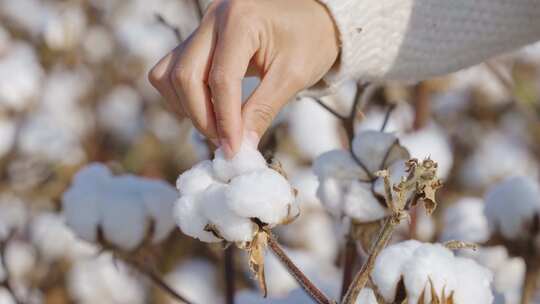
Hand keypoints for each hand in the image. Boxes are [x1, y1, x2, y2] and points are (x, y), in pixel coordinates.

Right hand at [148, 0, 338, 156]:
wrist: (314, 17)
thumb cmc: (311, 40)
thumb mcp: (294, 76)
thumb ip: (263, 110)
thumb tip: (239, 147)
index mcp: (242, 19)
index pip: (221, 79)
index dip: (224, 120)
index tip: (233, 149)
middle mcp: (214, 18)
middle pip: (186, 76)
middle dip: (201, 117)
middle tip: (224, 142)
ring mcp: (203, 26)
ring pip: (170, 74)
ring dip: (187, 107)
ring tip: (217, 125)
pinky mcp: (199, 38)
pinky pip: (172, 70)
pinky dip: (183, 96)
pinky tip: (208, 108)